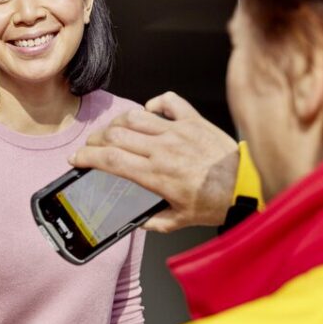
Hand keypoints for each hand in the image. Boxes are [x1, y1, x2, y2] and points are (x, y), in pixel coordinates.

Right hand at [69, 92, 238, 231]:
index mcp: (154, 174)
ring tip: (114, 131)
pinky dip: (155, 103)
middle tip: (92, 146)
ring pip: (135, 116)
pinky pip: (168, 101)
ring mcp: (177, 131)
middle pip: (115, 134)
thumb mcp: (178, 221)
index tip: (76, 159)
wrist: (245, 187)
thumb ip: (153, 221)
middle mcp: (162, 149)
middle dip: (95, 139)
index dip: (86, 156)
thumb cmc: (215, 203)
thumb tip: (137, 221)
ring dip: (118, 122)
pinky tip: (150, 113)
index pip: (109, 158)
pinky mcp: (193, 121)